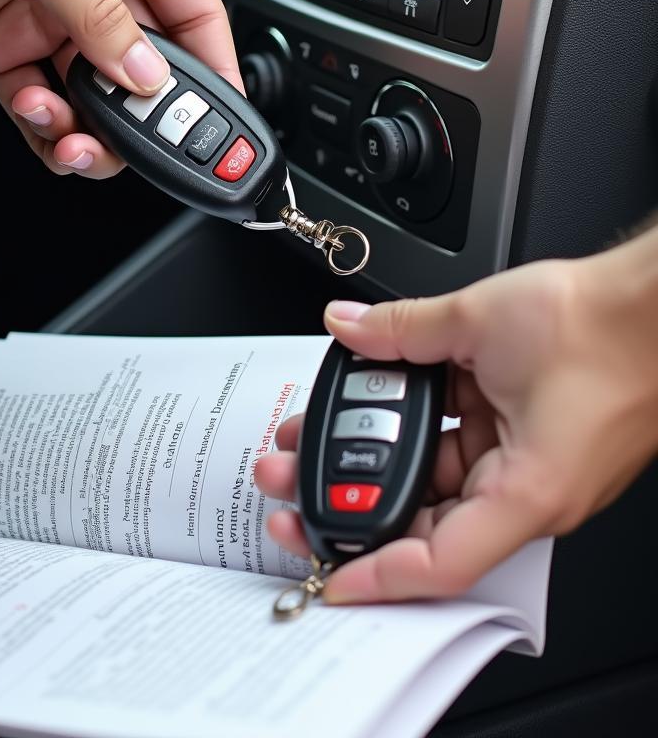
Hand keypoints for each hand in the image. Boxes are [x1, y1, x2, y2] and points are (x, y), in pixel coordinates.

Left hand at [0, 0, 239, 176]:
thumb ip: (100, 18)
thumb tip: (146, 75)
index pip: (193, 10)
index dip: (211, 68)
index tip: (219, 118)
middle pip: (147, 67)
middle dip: (143, 111)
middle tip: (135, 140)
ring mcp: (52, 19)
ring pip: (97, 98)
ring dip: (90, 129)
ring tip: (72, 138)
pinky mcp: (9, 50)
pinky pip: (44, 106)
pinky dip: (43, 125)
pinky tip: (34, 112)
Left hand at [254, 240, 657, 602]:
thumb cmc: (608, 327)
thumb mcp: (481, 319)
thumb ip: (401, 329)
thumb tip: (349, 326)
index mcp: (526, 490)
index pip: (438, 560)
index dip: (375, 576)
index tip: (325, 576)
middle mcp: (526, 489)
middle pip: (422, 517)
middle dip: (347, 499)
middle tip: (288, 482)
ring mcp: (523, 461)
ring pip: (431, 475)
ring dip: (370, 454)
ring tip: (308, 436)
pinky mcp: (522, 432)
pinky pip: (454, 441)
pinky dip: (409, 423)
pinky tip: (369, 400)